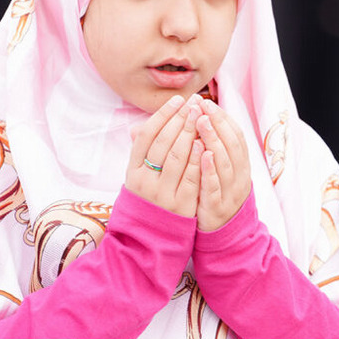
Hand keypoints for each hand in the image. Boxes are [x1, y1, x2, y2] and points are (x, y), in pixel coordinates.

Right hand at [126, 94, 201, 217]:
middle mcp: (145, 181)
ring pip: (177, 157)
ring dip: (190, 133)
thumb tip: (138, 126)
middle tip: (194, 102)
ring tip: (201, 115)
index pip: (146, 136)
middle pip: (163, 143)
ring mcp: (162, 194)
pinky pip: (191, 177)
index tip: (177, 100)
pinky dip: (198, 158)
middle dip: (180, 119)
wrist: (149, 238)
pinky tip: (205, 143)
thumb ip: (142, 153)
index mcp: (133, 171)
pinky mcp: (180, 205)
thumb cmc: (147, 199)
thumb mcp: (139, 177)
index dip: (162, 115)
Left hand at [194, 98, 251, 230]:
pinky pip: (215, 186)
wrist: (224, 235)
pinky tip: (203, 155)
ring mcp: (231, 191)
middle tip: (202, 106)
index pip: (236, 136)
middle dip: (217, 123)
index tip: (207, 103)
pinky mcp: (218, 206)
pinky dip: (210, 169)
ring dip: (213, 139)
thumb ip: (211, 148)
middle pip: (232, 144)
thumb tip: (196, 120)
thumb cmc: (215, 196)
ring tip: (200, 122)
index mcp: (241, 165)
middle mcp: (240, 176)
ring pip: (225, 162)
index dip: (223, 119)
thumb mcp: (219, 172)